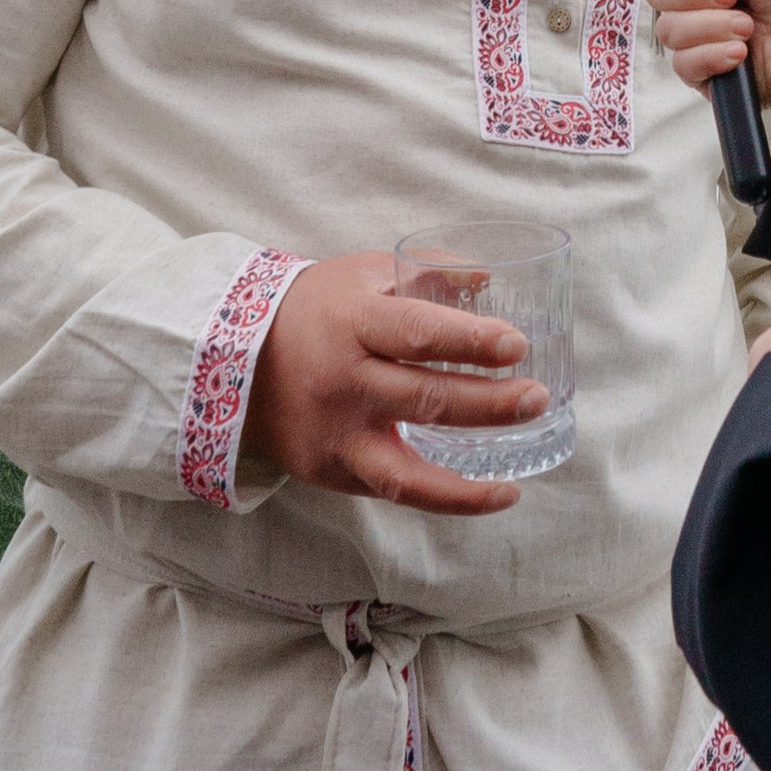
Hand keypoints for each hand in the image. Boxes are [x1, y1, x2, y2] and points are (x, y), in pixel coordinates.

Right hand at [239, 252, 548, 516]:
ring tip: (516, 485)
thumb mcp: (365, 274)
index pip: (418, 333)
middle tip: (537, 398)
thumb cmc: (316, 309)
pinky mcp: (330, 470)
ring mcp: (335, 434)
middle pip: (424, 399)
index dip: (470, 341)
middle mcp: (342, 383)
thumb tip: (488, 276)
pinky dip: (443, 499)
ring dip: (467, 482)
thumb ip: (427, 271)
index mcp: (353, 324)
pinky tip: (489, 495)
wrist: (233, 359)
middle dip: (488, 404)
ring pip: (405, 470)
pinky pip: (393, 491)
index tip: (517, 345)